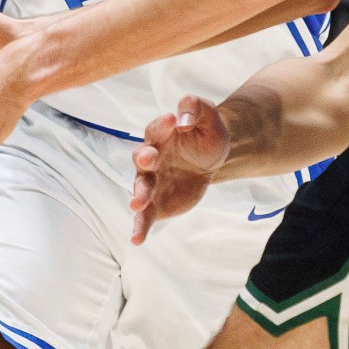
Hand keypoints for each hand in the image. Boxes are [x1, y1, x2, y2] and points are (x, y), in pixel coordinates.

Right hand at [130, 95, 230, 243]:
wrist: (212, 159)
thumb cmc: (206, 134)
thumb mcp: (209, 116)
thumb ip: (195, 108)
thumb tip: (183, 119)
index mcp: (161, 135)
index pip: (156, 128)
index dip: (162, 124)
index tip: (172, 120)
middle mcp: (150, 159)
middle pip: (141, 158)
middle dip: (144, 159)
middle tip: (149, 159)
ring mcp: (151, 182)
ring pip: (140, 188)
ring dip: (137, 196)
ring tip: (137, 204)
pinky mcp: (156, 203)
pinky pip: (145, 217)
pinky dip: (139, 228)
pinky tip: (136, 240)